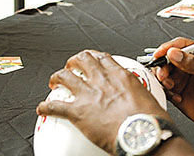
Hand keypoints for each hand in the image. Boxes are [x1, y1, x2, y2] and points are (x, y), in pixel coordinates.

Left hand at [36, 50, 167, 154]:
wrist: (145, 135)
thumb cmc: (151, 122)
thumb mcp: (148, 99)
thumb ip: (138, 95)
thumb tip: (140, 101)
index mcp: (120, 76)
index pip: (102, 57)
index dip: (94, 57)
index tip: (91, 60)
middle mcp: (102, 80)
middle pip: (81, 60)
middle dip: (73, 62)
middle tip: (71, 67)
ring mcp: (88, 94)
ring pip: (64, 76)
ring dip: (56, 77)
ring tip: (54, 82)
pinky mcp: (78, 112)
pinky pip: (55, 106)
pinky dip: (46, 107)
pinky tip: (42, 108)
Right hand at [153, 38, 193, 133]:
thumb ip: (193, 63)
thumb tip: (174, 53)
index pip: (181, 45)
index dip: (168, 48)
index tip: (160, 54)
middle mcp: (190, 65)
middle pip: (168, 58)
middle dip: (163, 65)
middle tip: (164, 74)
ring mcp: (183, 78)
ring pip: (164, 72)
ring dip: (163, 78)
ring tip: (170, 86)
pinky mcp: (178, 92)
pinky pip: (164, 88)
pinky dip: (166, 92)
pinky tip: (177, 97)